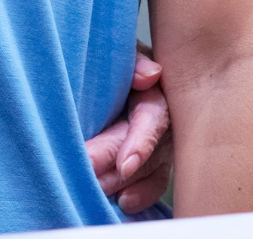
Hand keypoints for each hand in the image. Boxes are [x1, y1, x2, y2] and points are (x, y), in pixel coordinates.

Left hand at [87, 46, 172, 213]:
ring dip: (124, 183)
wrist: (109, 66)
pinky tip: (123, 202)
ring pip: (147, 169)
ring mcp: (159, 143)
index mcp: (154, 92)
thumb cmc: (112, 56)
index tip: (125, 165)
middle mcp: (161, 121)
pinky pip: (153, 181)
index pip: (153, 119)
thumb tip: (149, 76)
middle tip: (91, 179)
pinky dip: (140, 194)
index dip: (141, 143)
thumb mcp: (122, 51)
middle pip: (145, 149)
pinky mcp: (153, 160)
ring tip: (99, 191)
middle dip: (119, 169)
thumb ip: (133, 61)